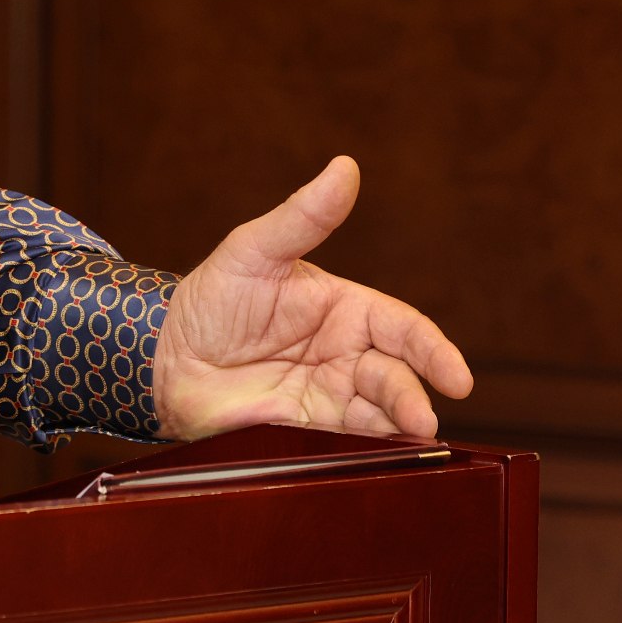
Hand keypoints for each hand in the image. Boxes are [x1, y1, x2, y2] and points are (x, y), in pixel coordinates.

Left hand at [151, 156, 472, 441]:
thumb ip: (302, 216)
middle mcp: (346, 355)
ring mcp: (327, 395)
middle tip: (421, 420)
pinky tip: (372, 455)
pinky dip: (362, 449)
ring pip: (378, 415)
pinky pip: (342, 442)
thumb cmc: (212, 297)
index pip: (404, 329)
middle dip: (413, 398)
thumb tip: (345, 167)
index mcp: (346, 310)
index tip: (458, 378)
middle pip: (397, 377)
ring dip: (396, 429)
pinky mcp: (304, 431)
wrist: (163, 355)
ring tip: (404, 438)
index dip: (434, 352)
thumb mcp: (254, 250)